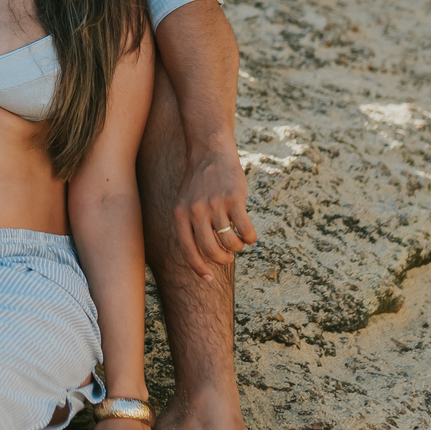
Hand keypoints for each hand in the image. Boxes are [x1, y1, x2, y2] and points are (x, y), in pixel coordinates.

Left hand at [172, 141, 256, 279]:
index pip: (188, 251)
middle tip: (228, 257)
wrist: (210, 151)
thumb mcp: (184, 204)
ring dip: (237, 247)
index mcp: (180, 214)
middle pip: (211, 250)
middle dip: (222, 259)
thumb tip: (192, 263)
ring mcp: (215, 205)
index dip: (198, 268)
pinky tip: (250, 236)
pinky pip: (245, 230)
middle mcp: (196, 211)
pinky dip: (250, 238)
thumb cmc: (198, 182)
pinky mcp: (234, 199)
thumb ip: (187, 230)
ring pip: (230, 242)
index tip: (209, 278)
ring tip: (239, 242)